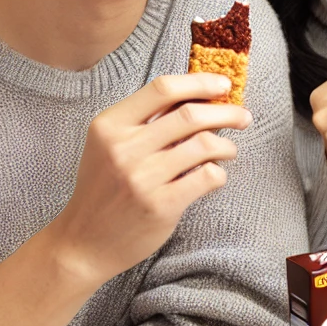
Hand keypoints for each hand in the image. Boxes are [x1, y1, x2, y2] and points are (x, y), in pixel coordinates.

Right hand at [46, 73, 248, 285]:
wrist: (84, 242)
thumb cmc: (104, 188)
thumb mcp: (109, 145)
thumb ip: (145, 121)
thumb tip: (197, 94)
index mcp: (109, 125)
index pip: (163, 89)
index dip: (199, 83)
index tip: (223, 84)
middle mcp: (123, 148)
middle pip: (191, 114)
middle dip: (226, 112)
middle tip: (243, 116)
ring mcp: (142, 178)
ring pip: (205, 144)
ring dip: (226, 145)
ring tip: (228, 150)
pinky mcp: (160, 205)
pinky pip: (208, 177)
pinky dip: (219, 173)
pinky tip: (214, 175)